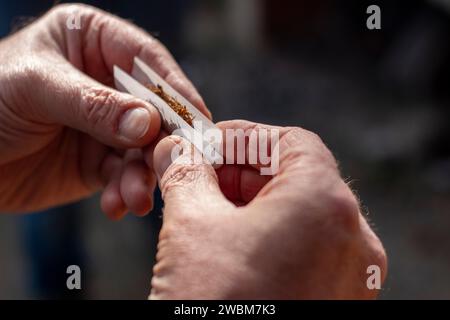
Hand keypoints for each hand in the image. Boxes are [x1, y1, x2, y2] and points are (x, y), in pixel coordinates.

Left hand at [0, 4, 208, 216]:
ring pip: (143, 150)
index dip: (175, 90)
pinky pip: (123, 177)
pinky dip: (125, 192)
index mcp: (93, 43)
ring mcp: (105, 125)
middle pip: (154, 110)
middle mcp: (106, 82)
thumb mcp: (35, 88)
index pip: (147, 62)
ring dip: (143, 176)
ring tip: (136, 199)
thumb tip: (150, 122)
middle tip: (172, 167)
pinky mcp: (98, 161)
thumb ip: (94, 105)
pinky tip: (118, 206)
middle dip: (162, 142)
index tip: (198, 119)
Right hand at [150, 120, 386, 298]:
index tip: (208, 145)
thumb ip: (185, 173)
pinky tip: (230, 247)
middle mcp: (352, 237)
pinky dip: (270, 238)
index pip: (290, 142)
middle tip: (198, 177)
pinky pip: (307, 251)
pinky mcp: (338, 301)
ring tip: (206, 211)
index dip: (244, 137)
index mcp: (324, 203)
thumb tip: (174, 150)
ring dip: (252, 205)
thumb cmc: (214, 303)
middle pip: (295, 177)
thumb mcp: (190, 225)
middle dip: (241, 172)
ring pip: (300, 216)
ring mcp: (350, 274)